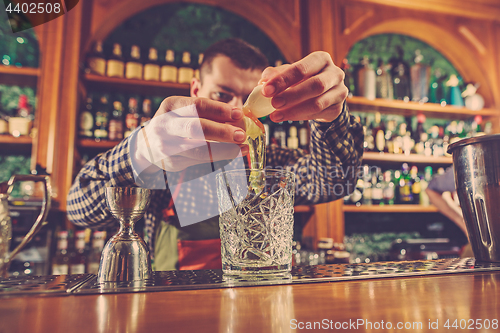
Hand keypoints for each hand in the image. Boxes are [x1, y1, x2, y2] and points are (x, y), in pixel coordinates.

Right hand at [133, 96, 247, 171]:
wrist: (148, 145)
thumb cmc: (176, 123)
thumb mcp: (184, 112)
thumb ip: (208, 113)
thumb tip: (239, 118)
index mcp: (170, 106)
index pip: (197, 105)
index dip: (219, 109)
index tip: (239, 113)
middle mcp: (165, 125)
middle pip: (195, 128)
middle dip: (222, 132)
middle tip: (241, 135)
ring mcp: (166, 146)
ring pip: (199, 150)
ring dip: (224, 150)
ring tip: (242, 148)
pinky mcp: (172, 163)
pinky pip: (200, 162)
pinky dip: (219, 159)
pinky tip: (232, 155)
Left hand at [259, 51, 347, 122]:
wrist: (325, 95)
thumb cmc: (304, 80)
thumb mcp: (291, 74)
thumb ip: (277, 75)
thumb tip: (263, 81)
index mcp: (321, 59)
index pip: (301, 68)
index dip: (283, 79)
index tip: (266, 90)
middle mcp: (334, 73)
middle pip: (315, 85)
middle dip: (291, 96)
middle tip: (273, 104)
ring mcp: (339, 91)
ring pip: (317, 103)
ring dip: (294, 110)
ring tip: (276, 116)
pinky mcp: (338, 108)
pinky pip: (318, 114)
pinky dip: (300, 117)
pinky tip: (287, 117)